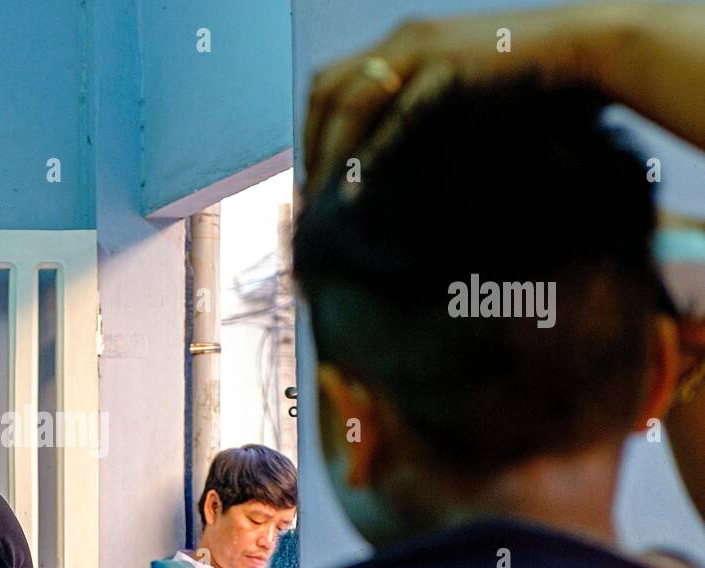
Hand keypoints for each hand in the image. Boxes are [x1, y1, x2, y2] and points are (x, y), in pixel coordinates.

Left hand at [303, 4, 615, 194]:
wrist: (587, 51)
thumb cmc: (525, 80)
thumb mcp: (456, 89)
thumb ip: (418, 113)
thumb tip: (385, 165)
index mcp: (402, 41)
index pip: (331, 84)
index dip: (312, 131)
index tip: (310, 176)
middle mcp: (404, 39)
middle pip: (328, 90)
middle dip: (312, 145)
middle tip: (309, 197)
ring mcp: (426, 49)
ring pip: (352, 100)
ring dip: (332, 152)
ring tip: (325, 199)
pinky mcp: (451, 68)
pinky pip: (399, 114)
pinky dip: (373, 152)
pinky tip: (357, 188)